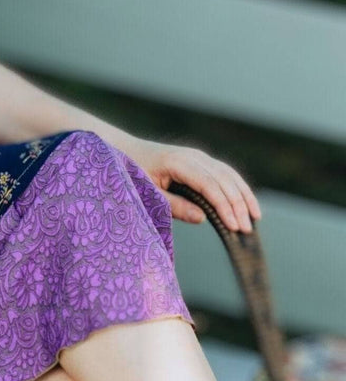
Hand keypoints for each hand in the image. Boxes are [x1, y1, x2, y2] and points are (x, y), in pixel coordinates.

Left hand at [122, 136, 261, 233]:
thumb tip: (202, 218)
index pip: (209, 185)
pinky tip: (247, 203)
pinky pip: (225, 173)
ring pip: (229, 175)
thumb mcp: (147, 192)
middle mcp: (193, 156)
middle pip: (224, 180)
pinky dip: (238, 188)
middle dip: (238, 205)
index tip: (234, 226)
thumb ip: (173, 205)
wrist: (125, 151)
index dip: (224, 206)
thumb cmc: (132, 173)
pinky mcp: (201, 161)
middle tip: (246, 230)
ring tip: (255, 218)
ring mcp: (199, 157)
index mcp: (178, 162)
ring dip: (243, 196)